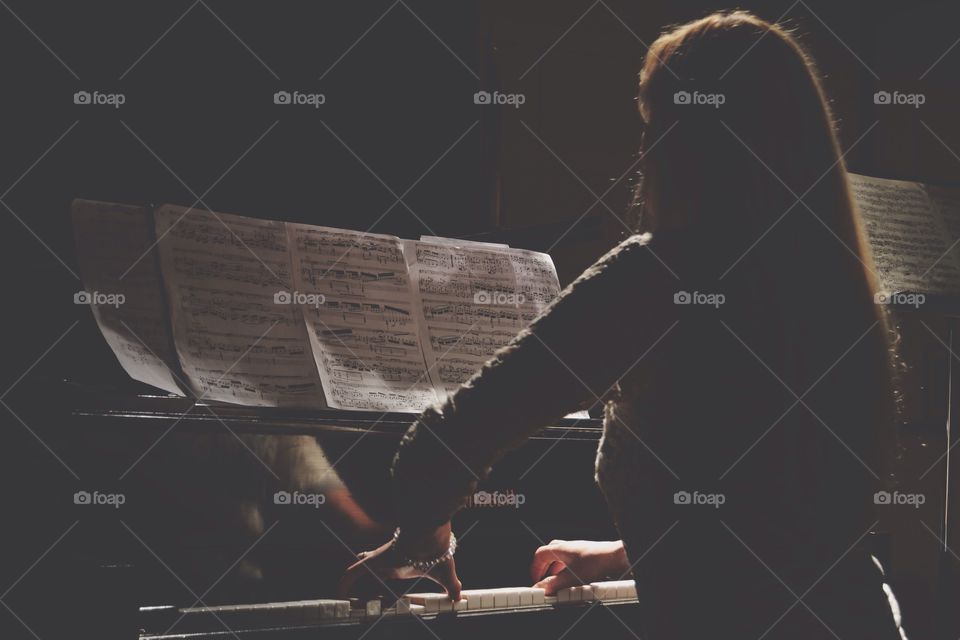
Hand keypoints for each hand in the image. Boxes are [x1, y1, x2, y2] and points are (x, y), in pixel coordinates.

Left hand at [338, 522, 461, 600]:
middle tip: (358, 582)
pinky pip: (352, 573)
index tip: (378, 577)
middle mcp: (388, 560)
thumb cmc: (436, 551)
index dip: (381, 570)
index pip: (387, 564)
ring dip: (350, 579)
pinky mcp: (372, 561)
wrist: (430, 538)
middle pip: (369, 562)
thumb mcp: (444, 573)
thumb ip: (451, 585)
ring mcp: (379, 560)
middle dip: (363, 569)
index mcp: (402, 563)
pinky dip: (344, 584)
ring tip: (343, 594)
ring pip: (358, 567)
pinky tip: (340, 594)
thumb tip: (459, 596)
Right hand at [530, 539, 627, 594]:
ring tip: (557, 581)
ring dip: (555, 568)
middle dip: (544, 567)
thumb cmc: (596, 562)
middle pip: (549, 553)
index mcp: (560, 549)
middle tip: (543, 579)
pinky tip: (572, 578)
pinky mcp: (587, 555)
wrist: (616, 557)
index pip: (540, 555)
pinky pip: (571, 560)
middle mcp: (568, 547)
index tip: (536, 580)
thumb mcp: (571, 578)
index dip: (535, 568)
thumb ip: (554, 584)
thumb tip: (541, 589)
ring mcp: (578, 550)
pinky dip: (567, 569)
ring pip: (561, 556)